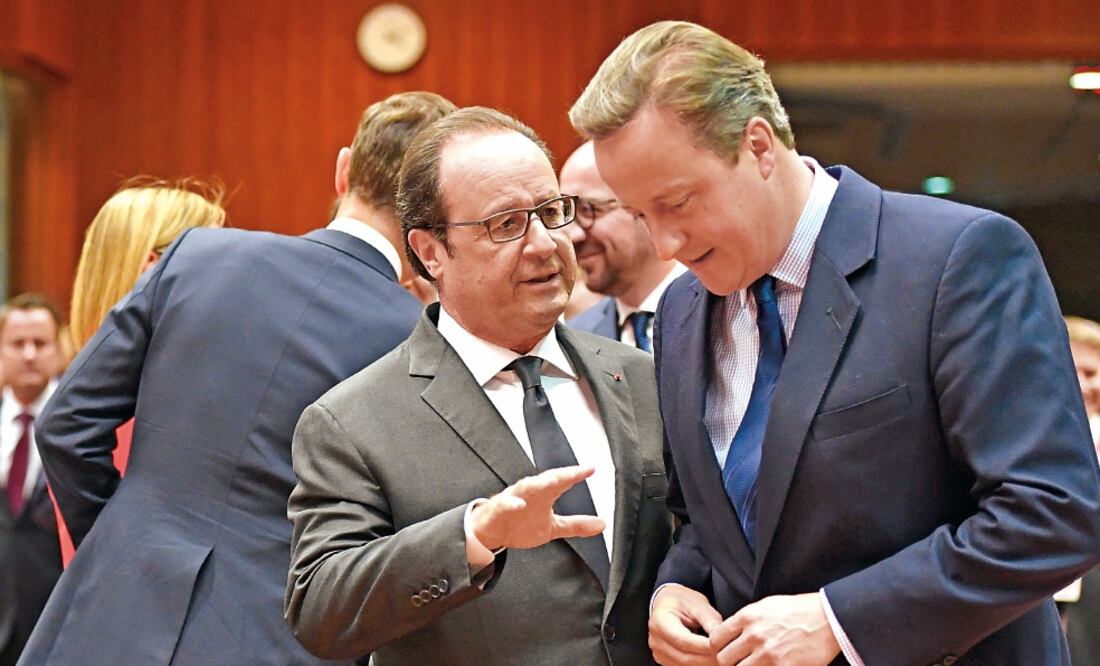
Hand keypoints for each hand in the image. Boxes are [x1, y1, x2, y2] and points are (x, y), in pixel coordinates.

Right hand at [470, 465, 603, 550]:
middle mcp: (529, 492)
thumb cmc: (521, 524)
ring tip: (549, 482)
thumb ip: (576, 525)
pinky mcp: (498, 509)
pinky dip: (510, 503)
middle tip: (573, 473)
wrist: (491, 533)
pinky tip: (519, 504)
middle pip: (544, 480)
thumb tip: (601, 524)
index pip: (562, 481)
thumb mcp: (553, 528)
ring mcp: (513, 499)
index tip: (591, 469)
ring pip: (524, 487)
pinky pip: (503, 504)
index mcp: (544, 494)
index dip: (575, 475)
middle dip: (558, 476)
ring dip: (536, 484)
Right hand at [649, 584, 722, 664]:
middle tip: (728, 657)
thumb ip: (709, 618)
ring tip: (723, 660)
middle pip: (684, 657)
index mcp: (660, 622)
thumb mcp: (697, 603)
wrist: (667, 603)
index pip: (683, 640)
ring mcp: (659, 653)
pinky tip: (712, 661)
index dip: (704, 646)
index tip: (723, 647)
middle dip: (708, 659)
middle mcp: (656, 640)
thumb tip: (723, 636)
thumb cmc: (682, 601)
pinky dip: (700, 665)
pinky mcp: (665, 660)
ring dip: (705, 665)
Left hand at [708, 593, 839, 665]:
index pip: (716, 638)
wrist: (828, 619)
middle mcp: (754, 636)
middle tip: (739, 661)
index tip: (725, 650)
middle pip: (724, 659)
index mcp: (748, 617)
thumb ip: (745, 620)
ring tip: (753, 664)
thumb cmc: (799, 610)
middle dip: (729, 662)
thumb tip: (730, 633)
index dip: (718, 647)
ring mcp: (768, 654)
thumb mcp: (766, 605)